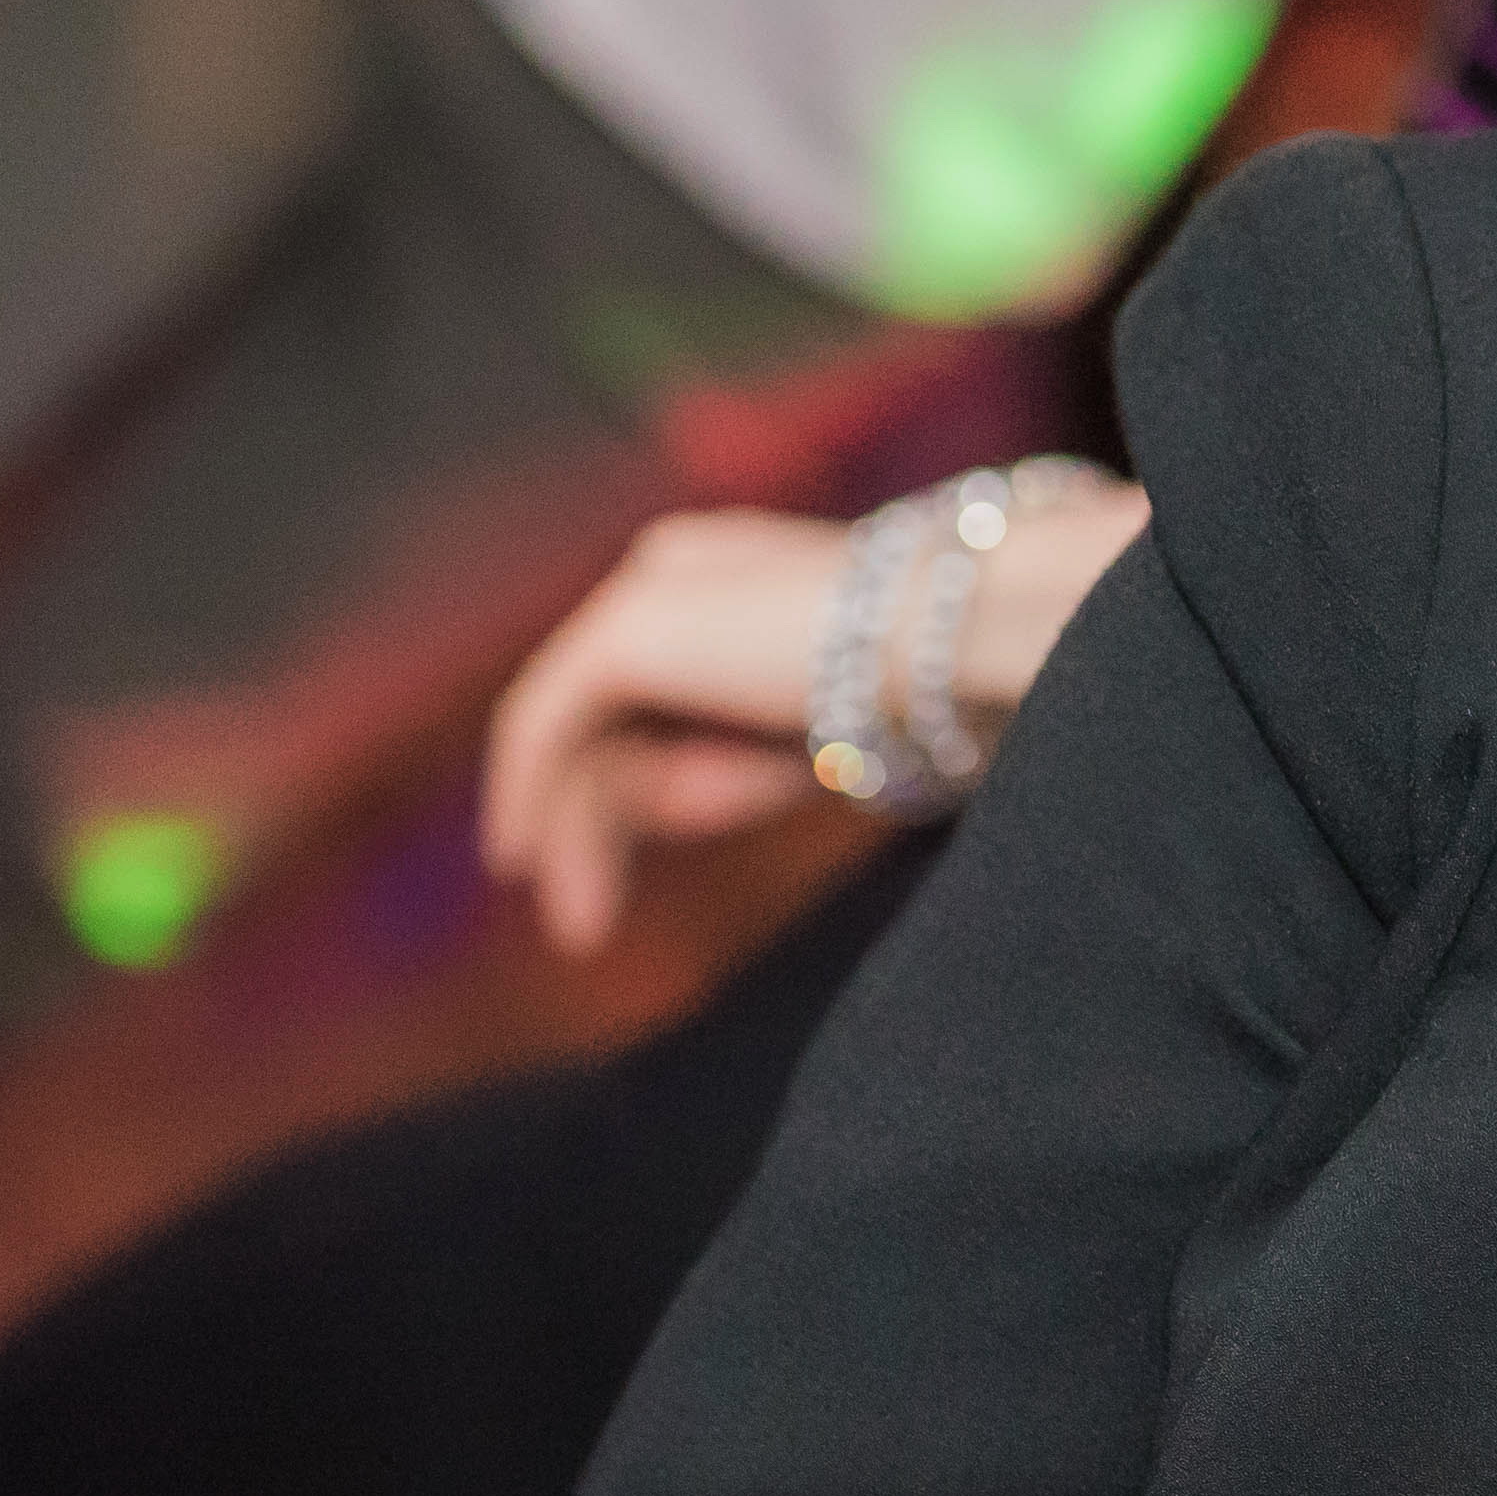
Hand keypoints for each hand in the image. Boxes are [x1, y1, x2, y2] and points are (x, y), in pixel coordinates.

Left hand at [477, 477, 1149, 951]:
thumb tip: (760, 789)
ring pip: (586, 734)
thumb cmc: (968, 684)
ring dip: (592, 833)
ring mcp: (654, 588)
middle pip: (613, 715)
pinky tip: (519, 864)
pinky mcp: (627, 631)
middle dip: (603, 821)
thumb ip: (786, 746)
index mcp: (749, 573)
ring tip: (594, 920)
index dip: (647, 790)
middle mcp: (690, 563)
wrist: (977, 640)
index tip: (613, 886)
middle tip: (580, 931)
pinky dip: (532, 801)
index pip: (664, 689)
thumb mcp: (859, 733)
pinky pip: (545, 727)